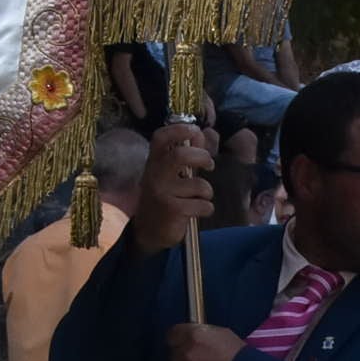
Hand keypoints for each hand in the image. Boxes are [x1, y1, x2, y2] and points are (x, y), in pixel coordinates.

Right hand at [131, 123, 216, 252]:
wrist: (149, 231)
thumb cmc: (165, 198)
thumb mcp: (171, 174)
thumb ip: (187, 155)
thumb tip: (203, 133)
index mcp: (154, 162)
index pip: (160, 138)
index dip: (178, 129)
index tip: (195, 130)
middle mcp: (155, 174)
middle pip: (180, 156)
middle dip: (202, 157)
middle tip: (209, 165)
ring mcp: (162, 192)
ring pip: (198, 185)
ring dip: (207, 192)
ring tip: (200, 197)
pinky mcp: (172, 210)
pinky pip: (202, 205)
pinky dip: (207, 208)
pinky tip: (198, 211)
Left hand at [166, 322, 244, 360]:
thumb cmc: (238, 355)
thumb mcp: (221, 334)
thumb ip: (200, 333)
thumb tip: (188, 335)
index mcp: (194, 335)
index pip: (172, 334)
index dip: (178, 339)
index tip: (183, 343)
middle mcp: (187, 352)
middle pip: (174, 353)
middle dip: (183, 356)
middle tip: (199, 360)